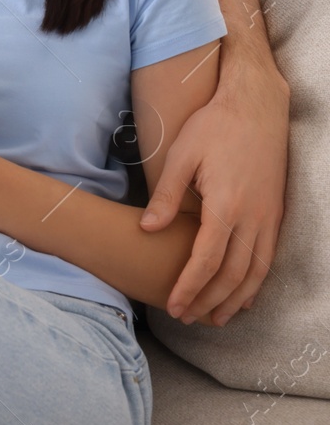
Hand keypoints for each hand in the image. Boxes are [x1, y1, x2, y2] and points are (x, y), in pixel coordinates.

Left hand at [139, 64, 287, 325]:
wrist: (256, 106)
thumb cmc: (213, 127)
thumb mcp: (181, 156)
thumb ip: (166, 196)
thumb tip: (147, 230)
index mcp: (226, 206)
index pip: (206, 260)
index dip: (189, 288)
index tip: (173, 306)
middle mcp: (253, 217)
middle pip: (232, 274)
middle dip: (209, 301)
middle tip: (187, 319)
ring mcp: (269, 217)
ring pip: (256, 271)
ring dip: (235, 298)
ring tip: (214, 318)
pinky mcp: (277, 212)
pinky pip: (269, 257)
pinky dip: (256, 281)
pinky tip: (243, 293)